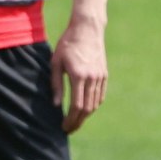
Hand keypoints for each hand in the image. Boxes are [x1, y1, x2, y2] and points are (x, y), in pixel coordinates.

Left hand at [52, 17, 107, 132]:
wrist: (87, 29)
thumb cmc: (67, 44)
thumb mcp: (56, 63)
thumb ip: (56, 84)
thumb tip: (56, 104)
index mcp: (79, 76)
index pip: (76, 105)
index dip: (70, 119)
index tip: (63, 126)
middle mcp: (92, 78)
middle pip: (87, 108)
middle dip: (78, 121)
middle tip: (69, 130)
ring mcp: (100, 77)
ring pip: (95, 103)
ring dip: (85, 115)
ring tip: (76, 122)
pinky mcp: (104, 75)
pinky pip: (100, 95)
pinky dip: (93, 105)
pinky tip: (85, 110)